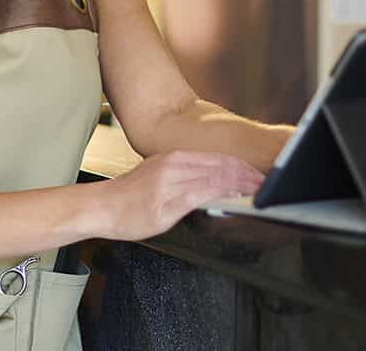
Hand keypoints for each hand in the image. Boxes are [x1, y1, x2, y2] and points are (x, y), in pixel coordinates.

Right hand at [96, 150, 264, 240]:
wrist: (98, 207)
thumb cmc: (125, 198)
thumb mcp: (156, 177)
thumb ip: (182, 177)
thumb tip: (211, 184)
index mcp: (171, 158)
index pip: (217, 158)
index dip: (243, 167)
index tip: (259, 176)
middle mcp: (173, 165)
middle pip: (221, 166)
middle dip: (249, 176)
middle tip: (267, 185)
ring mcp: (170, 183)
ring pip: (216, 178)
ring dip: (242, 185)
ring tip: (259, 193)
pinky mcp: (167, 202)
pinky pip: (202, 195)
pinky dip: (224, 196)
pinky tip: (235, 199)